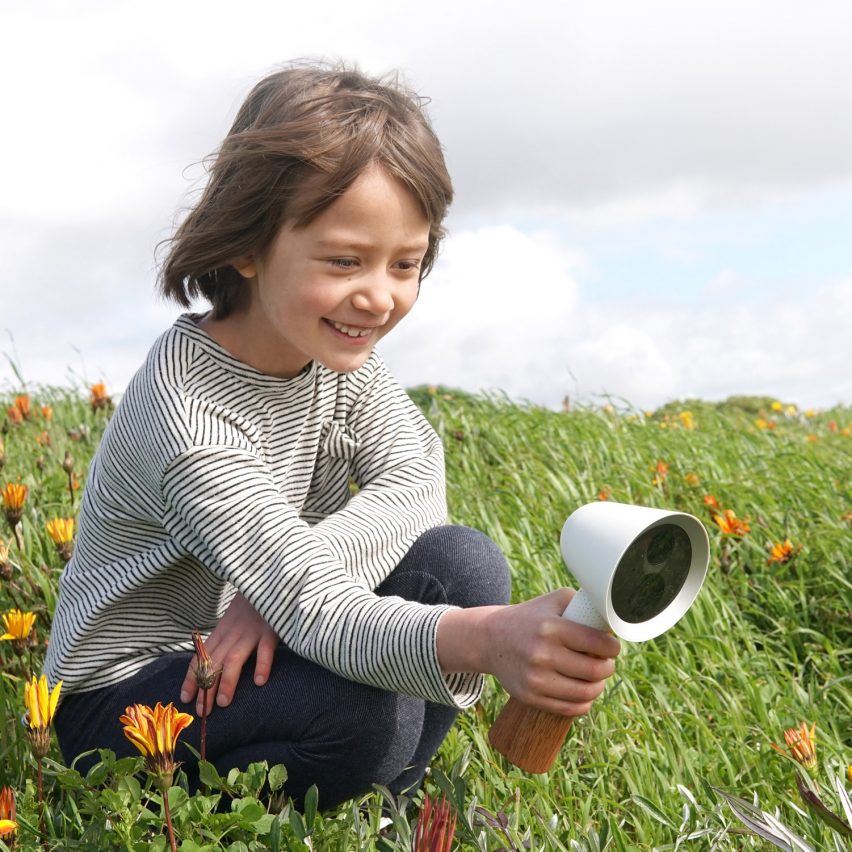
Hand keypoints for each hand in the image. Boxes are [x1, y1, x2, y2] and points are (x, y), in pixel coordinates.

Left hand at [180, 592, 278, 714]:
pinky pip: (265, 649)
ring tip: (223, 703)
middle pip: (213, 663)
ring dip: (226, 682)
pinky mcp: (271, 629)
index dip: (191, 678)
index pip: (200, 657)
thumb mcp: (234, 615)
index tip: (184, 698)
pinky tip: (260, 682)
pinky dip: (262, 665)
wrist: (270, 577)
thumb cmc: (254, 600)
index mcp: (222, 629)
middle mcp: (233, 632)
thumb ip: (227, 634)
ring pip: (234, 659)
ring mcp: (252, 631)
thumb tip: (215, 658)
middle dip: (205, 689)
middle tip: (202, 712)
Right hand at [483, 588, 619, 715]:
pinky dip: (584, 702)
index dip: (612, 647)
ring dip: (598, 686)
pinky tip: (583, 691)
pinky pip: (570, 708)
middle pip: (594, 671)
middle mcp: (542, 654)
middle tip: (605, 662)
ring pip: (586, 693)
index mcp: (550, 627)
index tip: (612, 647)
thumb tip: (610, 616)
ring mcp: (536, 678)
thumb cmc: (529, 619)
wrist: (491, 640)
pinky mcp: (531, 697)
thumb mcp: (550, 602)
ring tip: (595, 677)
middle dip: (607, 667)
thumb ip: (580, 603)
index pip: (597, 643)